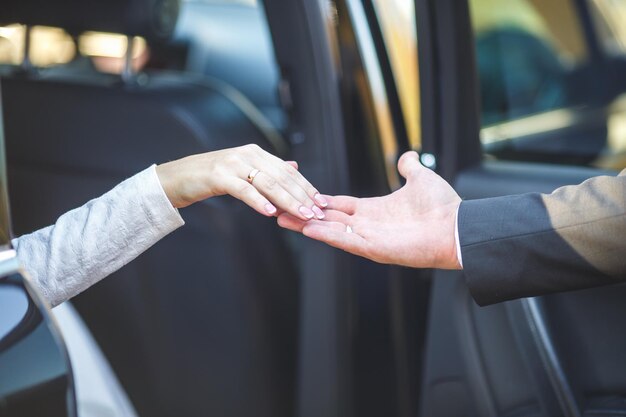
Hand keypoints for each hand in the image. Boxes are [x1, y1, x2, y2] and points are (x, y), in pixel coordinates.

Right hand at [156, 144, 327, 220]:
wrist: (176, 178)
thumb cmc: (211, 178)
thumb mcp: (243, 171)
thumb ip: (269, 169)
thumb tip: (294, 167)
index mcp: (256, 154)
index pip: (288, 171)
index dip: (306, 187)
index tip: (321, 203)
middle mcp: (247, 155)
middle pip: (282, 177)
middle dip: (302, 196)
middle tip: (317, 213)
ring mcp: (232, 164)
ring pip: (267, 183)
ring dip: (287, 200)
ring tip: (301, 215)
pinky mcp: (218, 176)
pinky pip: (243, 190)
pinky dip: (258, 201)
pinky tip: (270, 213)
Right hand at [277, 151, 461, 268]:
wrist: (457, 226)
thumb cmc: (442, 206)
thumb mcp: (421, 178)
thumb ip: (409, 167)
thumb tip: (407, 156)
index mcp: (375, 210)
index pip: (341, 205)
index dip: (321, 201)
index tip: (302, 195)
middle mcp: (368, 225)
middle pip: (329, 219)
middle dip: (304, 214)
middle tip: (279, 210)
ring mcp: (370, 239)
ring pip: (331, 231)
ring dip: (307, 225)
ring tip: (283, 219)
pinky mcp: (374, 249)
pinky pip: (345, 241)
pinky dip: (326, 235)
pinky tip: (307, 228)